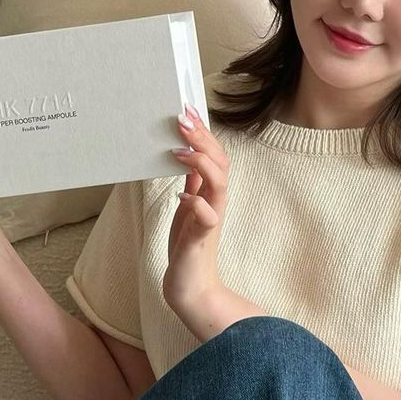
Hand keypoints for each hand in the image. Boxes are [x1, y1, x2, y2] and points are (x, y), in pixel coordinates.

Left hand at [162, 103, 230, 313]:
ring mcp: (210, 220)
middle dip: (203, 139)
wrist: (191, 288)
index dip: (203, 133)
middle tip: (183, 119)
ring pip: (219, 184)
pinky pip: (207, 218)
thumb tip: (189, 155)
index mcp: (211, 193)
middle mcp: (215, 203)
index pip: (215, 155)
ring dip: (202, 164)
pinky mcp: (201, 239)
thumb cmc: (188, 247)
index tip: (188, 111)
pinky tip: (183, 196)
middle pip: (220, 162)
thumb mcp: (188, 207)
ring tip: (181, 151)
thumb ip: (193, 184)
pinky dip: (198, 204)